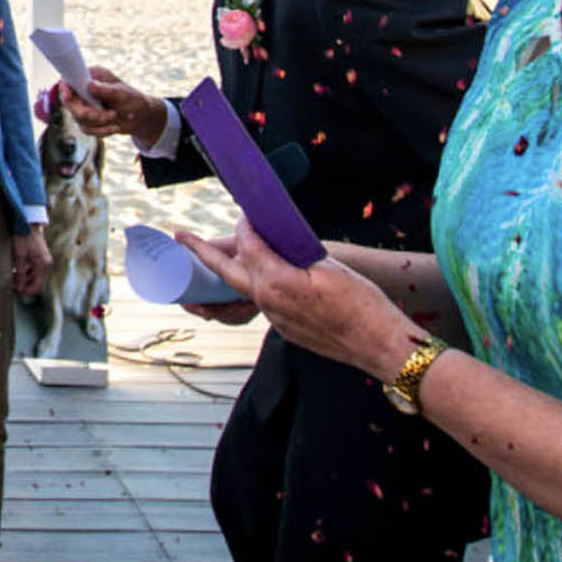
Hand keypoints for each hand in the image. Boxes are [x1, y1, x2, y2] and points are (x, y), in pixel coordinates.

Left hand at [10, 225, 51, 296]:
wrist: (28, 223)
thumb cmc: (23, 237)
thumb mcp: (19, 255)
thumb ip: (20, 272)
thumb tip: (19, 287)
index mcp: (43, 265)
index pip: (38, 286)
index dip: (27, 291)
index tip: (16, 291)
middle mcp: (46, 264)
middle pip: (37, 282)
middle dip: (25, 286)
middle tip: (12, 285)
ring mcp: (44, 261)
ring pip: (35, 277)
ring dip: (25, 279)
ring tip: (12, 278)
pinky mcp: (41, 258)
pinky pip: (34, 270)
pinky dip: (26, 272)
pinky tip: (16, 271)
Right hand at [62, 65, 165, 144]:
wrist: (141, 117)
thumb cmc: (134, 100)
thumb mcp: (123, 93)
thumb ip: (106, 90)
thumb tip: (90, 85)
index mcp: (91, 77)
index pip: (69, 80)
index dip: (65, 89)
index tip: (68, 96)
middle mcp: (83, 90)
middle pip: (71, 104)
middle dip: (89, 113)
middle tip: (110, 115)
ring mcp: (84, 106)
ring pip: (78, 119)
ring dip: (99, 123)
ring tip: (116, 118)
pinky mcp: (87, 120)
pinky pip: (86, 129)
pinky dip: (101, 131)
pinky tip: (114, 127)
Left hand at [179, 220, 417, 378]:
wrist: (381, 346)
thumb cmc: (363, 305)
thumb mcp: (329, 268)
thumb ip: (296, 252)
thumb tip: (277, 240)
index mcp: (276, 282)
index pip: (248, 245)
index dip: (246, 226)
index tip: (247, 214)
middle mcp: (268, 302)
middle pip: (226, 271)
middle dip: (201, 252)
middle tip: (180, 236)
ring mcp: (275, 319)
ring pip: (244, 288)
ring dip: (232, 270)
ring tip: (216, 256)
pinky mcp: (285, 329)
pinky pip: (263, 302)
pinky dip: (257, 286)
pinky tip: (265, 276)